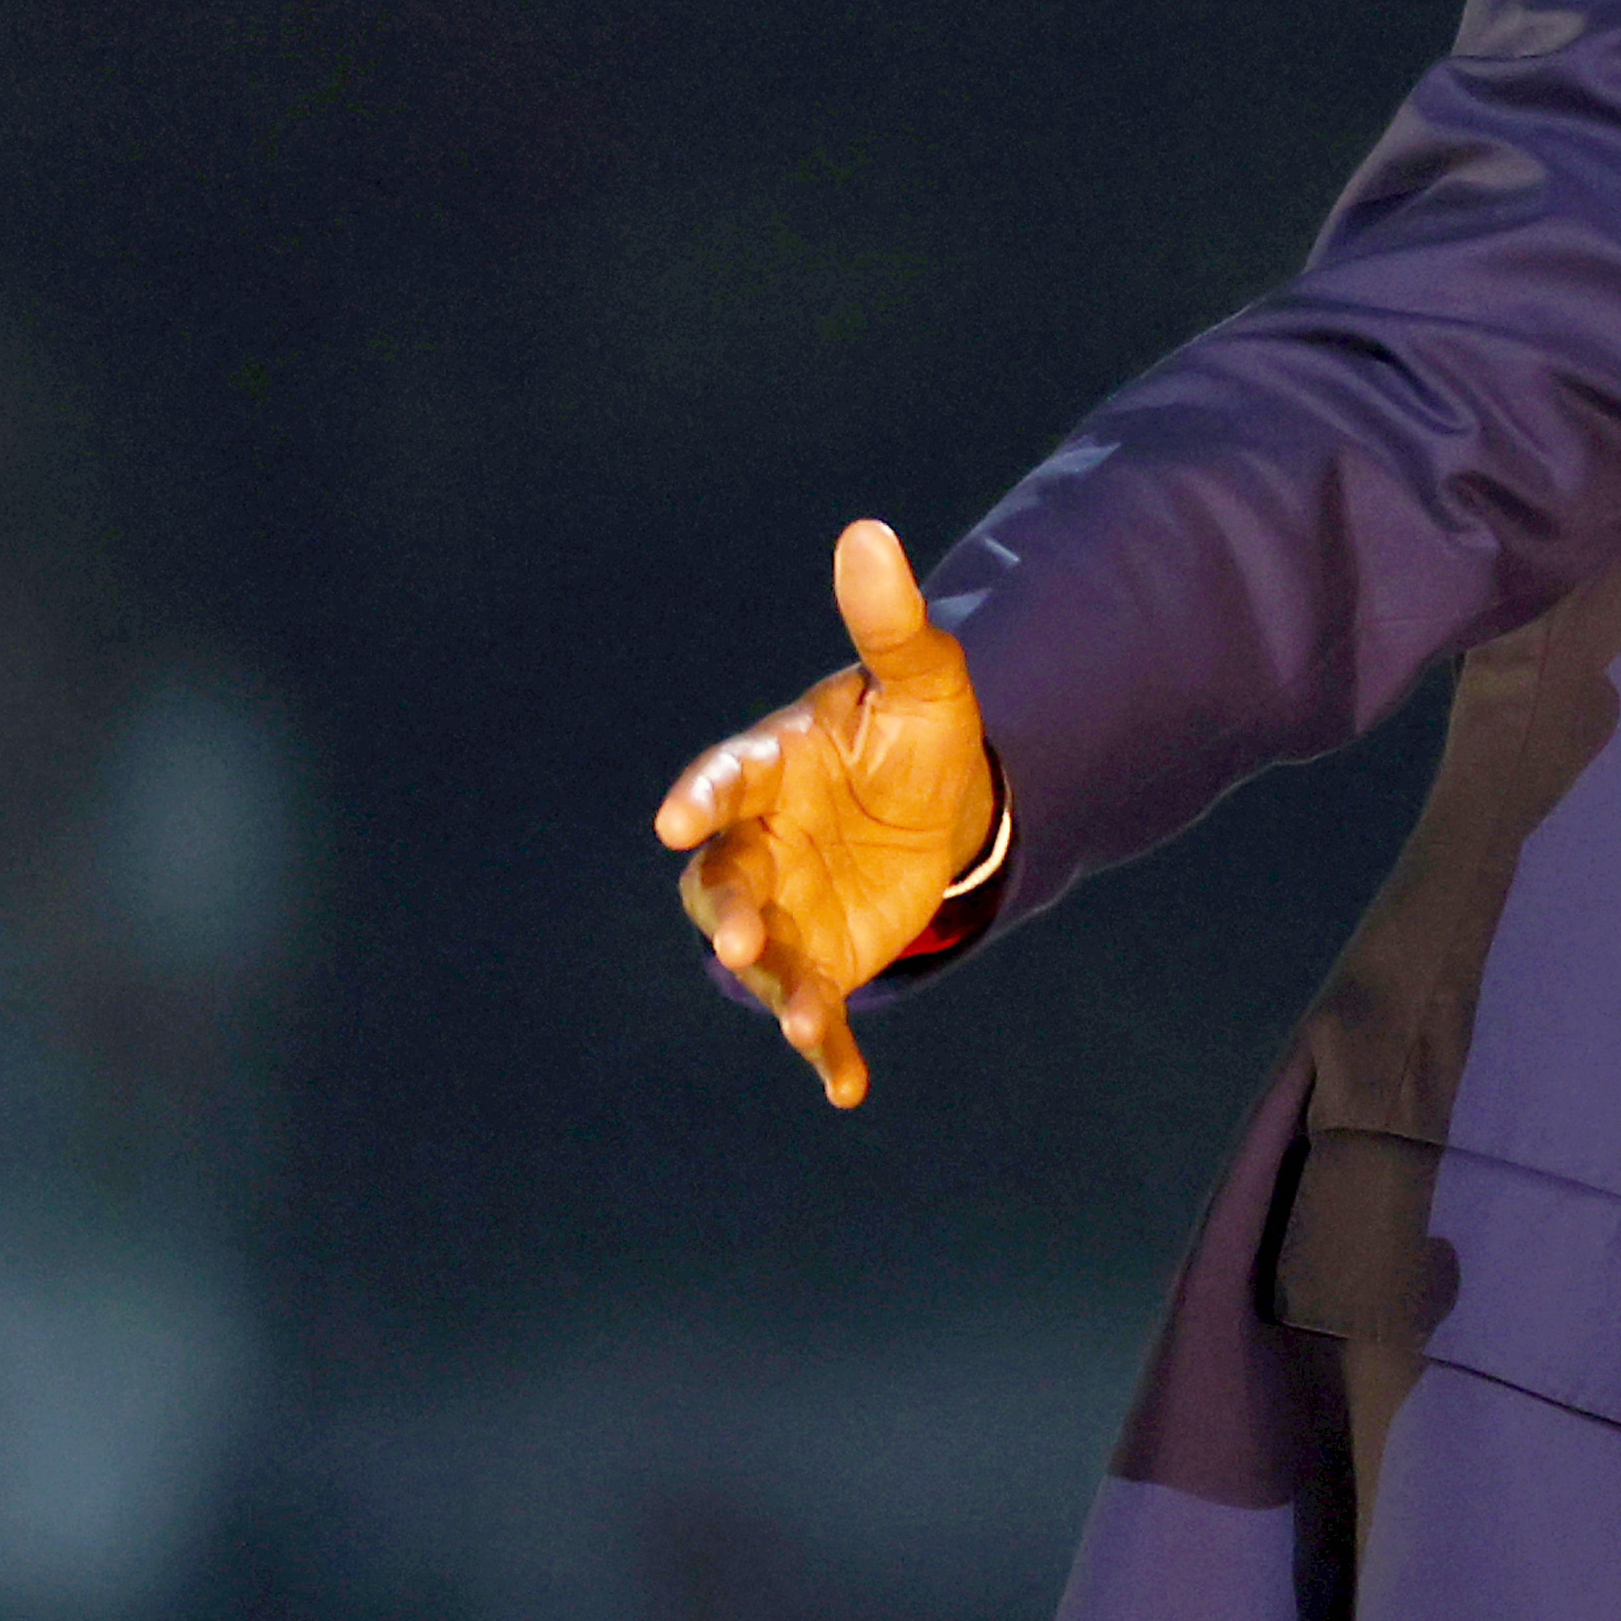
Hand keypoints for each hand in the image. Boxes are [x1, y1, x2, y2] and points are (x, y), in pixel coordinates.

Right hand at [652, 518, 995, 1108]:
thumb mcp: (923, 681)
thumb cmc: (914, 734)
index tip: (678, 819)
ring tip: (806, 1021)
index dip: (703, 796)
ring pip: (757, 952)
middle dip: (724, 907)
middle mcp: (757, 843)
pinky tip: (846, 1088)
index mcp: (769, 767)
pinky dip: (825, 1049)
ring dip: (772, 985)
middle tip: (733, 932)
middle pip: (721, 879)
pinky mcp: (816, 961)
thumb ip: (891, 624)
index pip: (726, 778)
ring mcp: (780, 908)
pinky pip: (811, 1009)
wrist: (943, 807)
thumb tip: (870, 532)